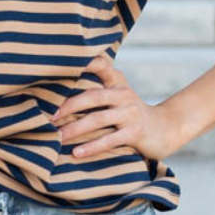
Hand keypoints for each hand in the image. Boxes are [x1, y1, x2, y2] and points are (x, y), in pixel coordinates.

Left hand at [48, 51, 180, 161]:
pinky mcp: (135, 133)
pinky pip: (110, 140)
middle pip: (92, 96)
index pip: (102, 66)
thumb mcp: (118, 96)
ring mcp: (130, 113)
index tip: (65, 61)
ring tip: (56, 137)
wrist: (165, 129)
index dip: (86, 61)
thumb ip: (97, 90)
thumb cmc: (130, 113)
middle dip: (68, 106)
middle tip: (49, 117)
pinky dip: (92, 147)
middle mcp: (124, 94)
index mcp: (117, 82)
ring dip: (75, 129)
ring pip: (98, 119)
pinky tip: (76, 153)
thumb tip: (58, 96)